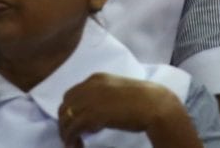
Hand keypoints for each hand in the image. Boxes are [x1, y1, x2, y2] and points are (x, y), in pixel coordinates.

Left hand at [57, 75, 188, 146]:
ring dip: (66, 132)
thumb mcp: (118, 92)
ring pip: (66, 117)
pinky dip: (70, 138)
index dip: (72, 109)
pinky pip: (72, 128)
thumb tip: (96, 116)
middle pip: (65, 105)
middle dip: (65, 121)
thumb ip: (105, 97)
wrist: (154, 105)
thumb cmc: (143, 100)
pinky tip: (76, 145)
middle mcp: (89, 86)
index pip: (72, 94)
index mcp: (96, 79)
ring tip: (73, 144)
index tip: (77, 123)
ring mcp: (89, 100)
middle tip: (73, 135)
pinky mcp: (91, 115)